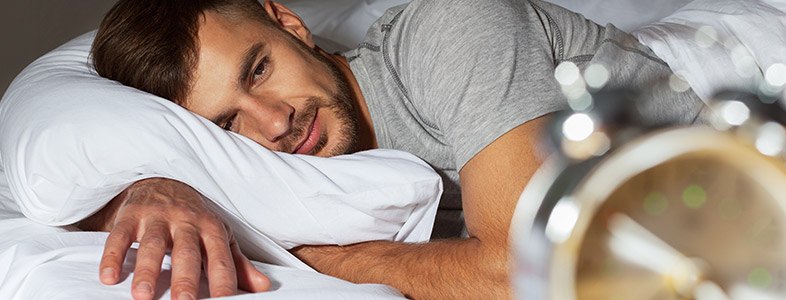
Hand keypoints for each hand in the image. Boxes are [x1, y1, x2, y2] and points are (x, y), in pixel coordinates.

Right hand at [82, 178, 269, 299]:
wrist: (164, 182)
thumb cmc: (195, 219)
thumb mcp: (219, 236)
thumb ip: (238, 263)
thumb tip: (264, 287)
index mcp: (212, 229)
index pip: (220, 259)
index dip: (223, 281)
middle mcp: (186, 222)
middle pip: (187, 252)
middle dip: (185, 279)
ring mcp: (157, 217)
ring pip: (153, 245)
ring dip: (148, 271)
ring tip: (143, 296)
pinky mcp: (131, 215)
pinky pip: (119, 236)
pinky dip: (113, 256)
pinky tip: (109, 277)